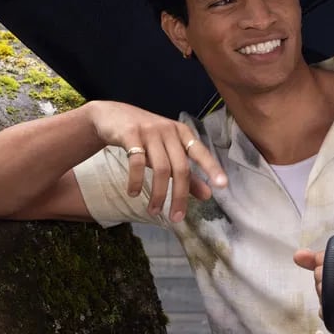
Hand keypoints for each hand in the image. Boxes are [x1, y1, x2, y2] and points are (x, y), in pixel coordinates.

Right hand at [85, 101, 226, 221]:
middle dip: (179, 196)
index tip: (222, 185)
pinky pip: (136, 161)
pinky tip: (133, 193)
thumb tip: (208, 195)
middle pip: (180, 167)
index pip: (200, 152)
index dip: (212, 168)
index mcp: (182, 133)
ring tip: (153, 210)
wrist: (110, 115)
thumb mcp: (167, 152)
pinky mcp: (130, 134)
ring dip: (157, 193)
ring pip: (160, 168)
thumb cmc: (144, 137)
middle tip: (176, 218)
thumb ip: (187, 173)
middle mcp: (169, 130)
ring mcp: (149, 131)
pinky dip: (135, 180)